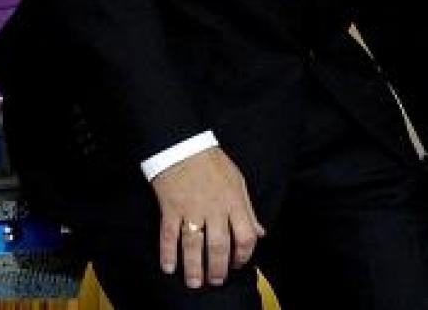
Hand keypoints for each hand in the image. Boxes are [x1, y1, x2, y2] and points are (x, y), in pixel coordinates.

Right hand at [150, 147, 264, 288]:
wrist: (182, 144)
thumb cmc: (212, 163)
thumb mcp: (238, 181)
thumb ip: (248, 210)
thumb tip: (260, 233)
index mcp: (234, 201)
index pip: (245, 236)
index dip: (243, 255)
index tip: (237, 265)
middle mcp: (214, 208)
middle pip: (219, 246)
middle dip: (218, 269)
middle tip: (215, 281)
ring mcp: (191, 209)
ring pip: (193, 246)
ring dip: (194, 268)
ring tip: (194, 282)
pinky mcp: (170, 208)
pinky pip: (168, 236)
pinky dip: (167, 254)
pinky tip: (169, 267)